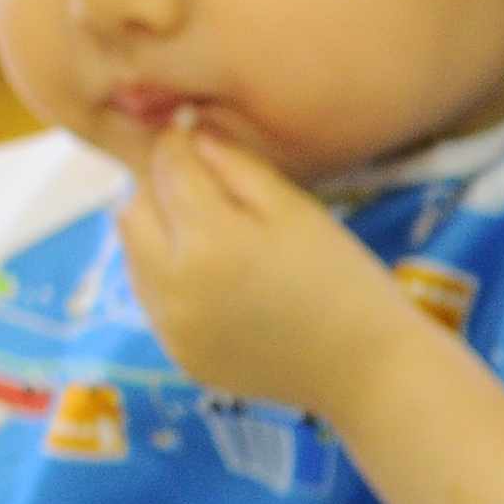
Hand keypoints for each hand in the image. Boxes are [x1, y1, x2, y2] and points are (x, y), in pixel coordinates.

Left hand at [115, 115, 430, 421]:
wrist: (371, 371)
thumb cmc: (346, 281)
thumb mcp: (299, 210)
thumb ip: (237, 166)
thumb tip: (189, 133)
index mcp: (209, 240)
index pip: (167, 167)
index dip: (179, 144)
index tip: (191, 133)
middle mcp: (174, 285)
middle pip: (132, 210)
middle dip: (158, 190)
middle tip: (199, 189)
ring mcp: (172, 326)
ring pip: (134, 255)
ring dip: (159, 234)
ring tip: (208, 236)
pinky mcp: (179, 354)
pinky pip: (154, 300)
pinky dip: (171, 280)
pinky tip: (216, 282)